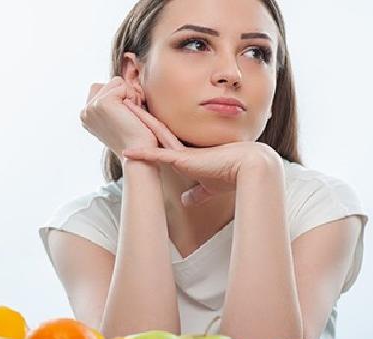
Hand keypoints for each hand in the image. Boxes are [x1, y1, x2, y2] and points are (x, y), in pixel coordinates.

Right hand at [80, 77, 180, 156]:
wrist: (139, 157)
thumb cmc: (136, 140)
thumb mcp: (118, 120)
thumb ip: (112, 104)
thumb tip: (117, 83)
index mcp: (86, 116)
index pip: (103, 88)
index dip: (120, 97)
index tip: (125, 118)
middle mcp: (85, 111)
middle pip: (109, 83)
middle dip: (125, 94)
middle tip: (129, 117)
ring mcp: (92, 107)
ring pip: (116, 82)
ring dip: (130, 96)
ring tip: (131, 116)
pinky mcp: (102, 103)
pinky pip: (122, 85)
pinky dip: (133, 97)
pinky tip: (132, 115)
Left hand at [121, 103, 281, 206]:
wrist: (250, 167)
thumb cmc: (233, 176)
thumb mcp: (209, 188)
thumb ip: (197, 193)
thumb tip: (186, 201)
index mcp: (187, 156)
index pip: (164, 143)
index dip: (151, 133)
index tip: (138, 126)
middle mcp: (182, 151)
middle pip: (155, 131)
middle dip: (140, 118)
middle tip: (125, 104)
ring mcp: (182, 153)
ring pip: (153, 135)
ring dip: (137, 123)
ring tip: (122, 108)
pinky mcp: (184, 160)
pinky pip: (158, 156)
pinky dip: (142, 155)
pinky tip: (127, 152)